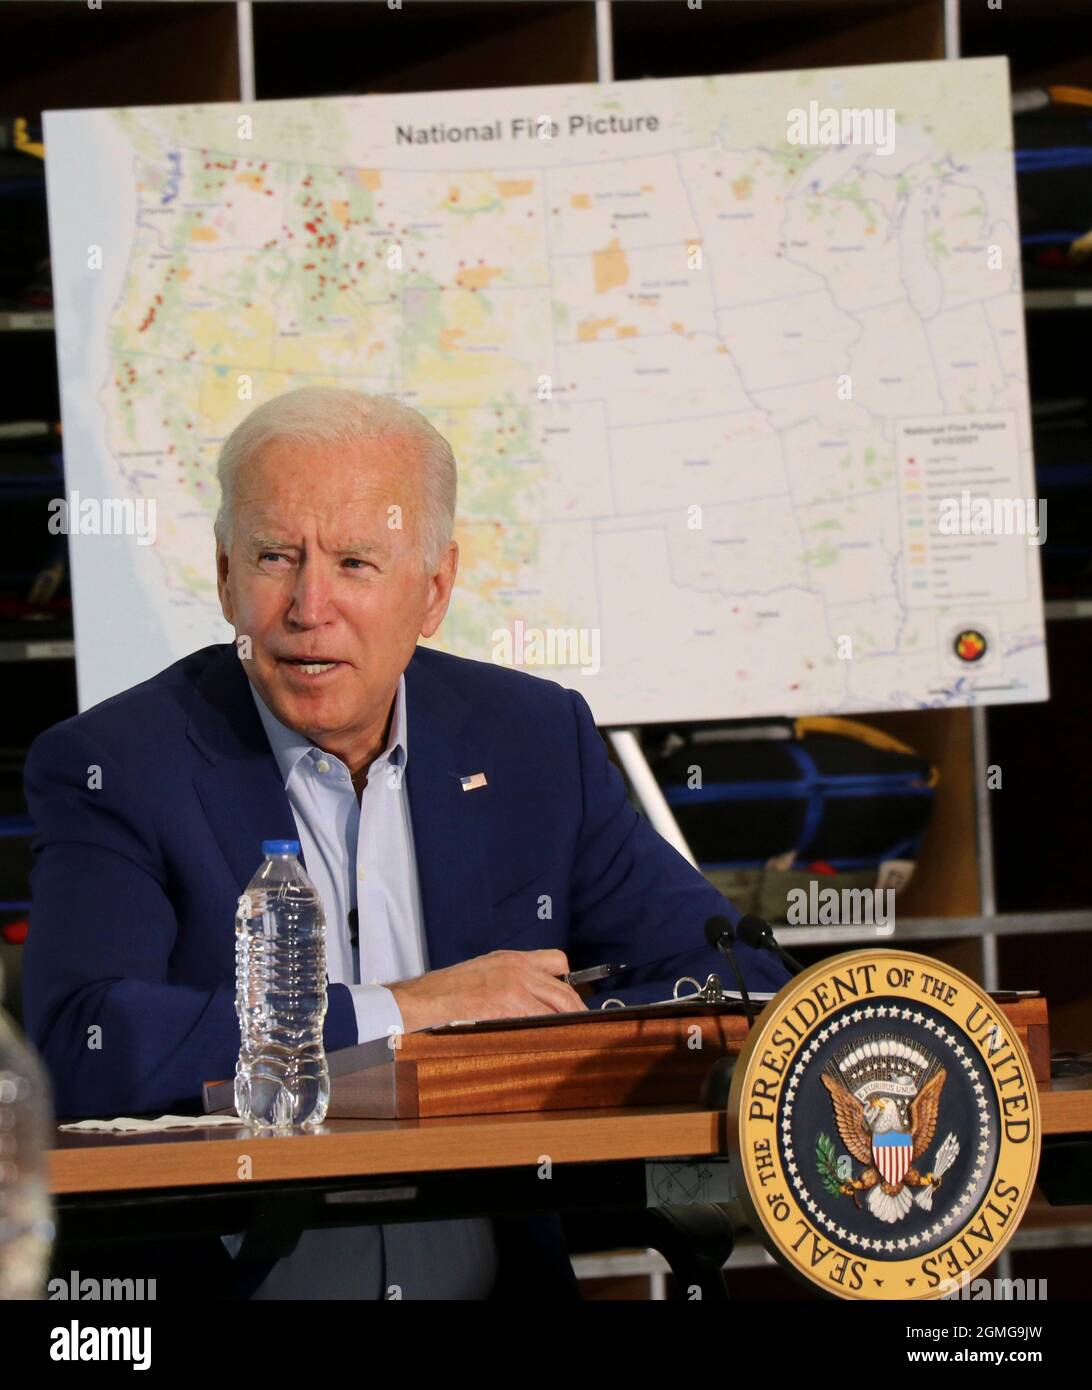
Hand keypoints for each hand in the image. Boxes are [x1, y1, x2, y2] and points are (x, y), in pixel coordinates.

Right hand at [390, 949, 587, 1031]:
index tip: (573, 999)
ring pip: (560, 1003)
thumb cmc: (448, 990)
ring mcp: (516, 984)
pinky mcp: (510, 1004)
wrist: (425, 999)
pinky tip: (554, 1040)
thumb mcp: (483, 972)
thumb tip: (529, 1000)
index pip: (557, 960)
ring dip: (569, 1021)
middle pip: (564, 987)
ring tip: (574, 1036)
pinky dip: (552, 1031)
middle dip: (577, 1008)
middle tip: (583, 1025)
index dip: (568, 981)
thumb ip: (509, 979)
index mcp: (512, 958)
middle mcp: (519, 967)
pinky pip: (543, 1019)